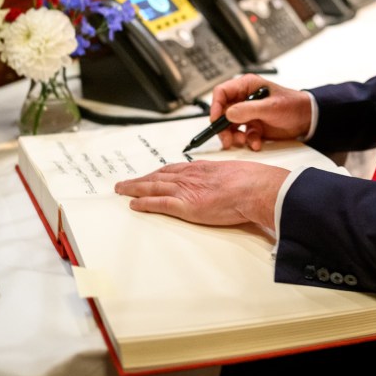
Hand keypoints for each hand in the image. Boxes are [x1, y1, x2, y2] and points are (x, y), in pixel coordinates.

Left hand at [113, 160, 287, 230]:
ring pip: (153, 187)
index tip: (149, 175)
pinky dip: (144, 203)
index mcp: (201, 169)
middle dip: (140, 180)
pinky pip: (158, 204)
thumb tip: (226, 183)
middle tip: (125, 183)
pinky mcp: (185, 206)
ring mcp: (186, 190)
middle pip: (157, 177)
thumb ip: (223, 178)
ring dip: (135, 189)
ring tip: (122, 191)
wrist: (253, 188)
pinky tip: (133, 205)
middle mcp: (189, 177)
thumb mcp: (234, 173)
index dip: (158, 173)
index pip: (173, 170)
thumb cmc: (250, 181)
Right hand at [210, 74, 311, 150]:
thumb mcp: (270, 106)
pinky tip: (256, 142)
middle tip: (227, 138)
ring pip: (230, 126)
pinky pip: (242, 135)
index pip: (222, 92)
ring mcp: (248, 113)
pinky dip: (247, 140)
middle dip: (223, 127)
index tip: (217, 119)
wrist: (307, 119)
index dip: (216, 106)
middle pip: (222, 112)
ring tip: (242, 141)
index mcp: (246, 86)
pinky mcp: (253, 126)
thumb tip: (229, 113)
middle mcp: (244, 99)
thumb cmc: (293, 104)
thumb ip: (249, 109)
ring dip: (234, 136)